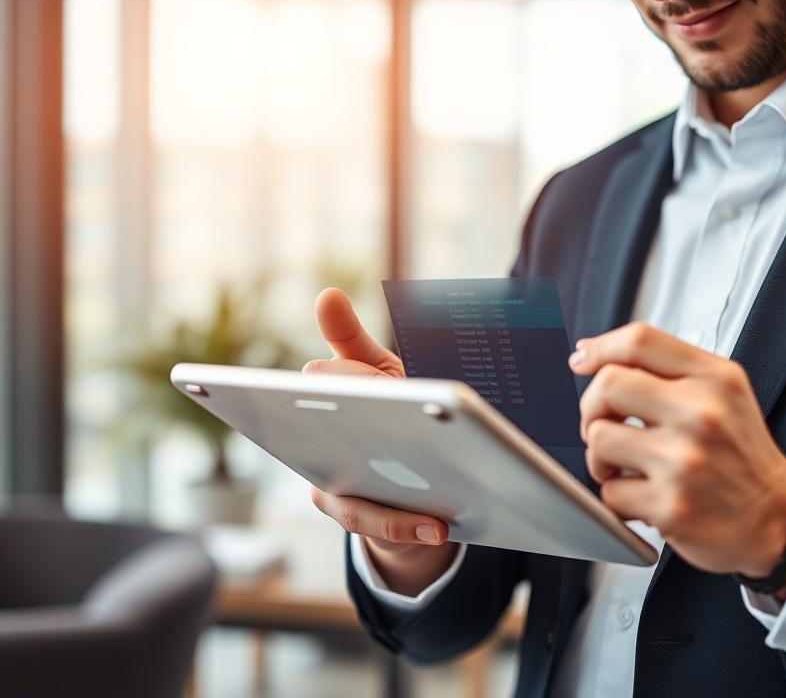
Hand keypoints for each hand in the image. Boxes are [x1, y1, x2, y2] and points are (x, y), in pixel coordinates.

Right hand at [306, 288, 457, 595]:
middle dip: (359, 435)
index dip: (341, 381)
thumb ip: (353, 341)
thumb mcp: (379, 375)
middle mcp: (312, 446)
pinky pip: (374, 526)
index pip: (321, 383)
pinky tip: (438, 526)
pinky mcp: (355, 518)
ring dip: (392, 507)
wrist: (404, 482)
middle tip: (394, 430)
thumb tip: (326, 294)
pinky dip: (407, 527)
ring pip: (350, 499)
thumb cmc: (387, 415)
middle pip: (329, 442)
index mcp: (324, 401)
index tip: (356, 378)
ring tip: (436, 511)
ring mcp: (330, 488)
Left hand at [569, 323, 785, 582]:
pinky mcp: (670, 506)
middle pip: (607, 385)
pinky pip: (609, 492)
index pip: (640, 341)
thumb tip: (592, 355)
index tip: (582, 360)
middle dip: (593, 407)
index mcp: (714, 379)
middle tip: (606, 425)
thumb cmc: (740, 454)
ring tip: (625, 466)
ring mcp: (684, 460)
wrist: (776, 517)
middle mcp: (701, 414)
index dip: (599, 347)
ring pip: (598, 438)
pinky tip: (643, 495)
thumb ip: (668, 369)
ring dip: (601, 457)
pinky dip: (618, 497)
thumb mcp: (724, 393)